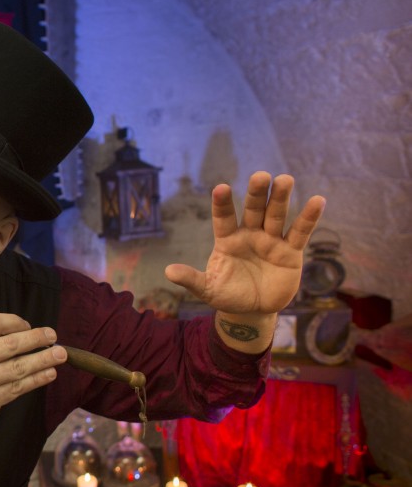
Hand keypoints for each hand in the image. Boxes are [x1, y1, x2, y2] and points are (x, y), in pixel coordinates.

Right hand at [0, 313, 64, 442]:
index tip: (27, 325)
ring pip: (19, 368)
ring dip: (43, 360)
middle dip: (36, 338)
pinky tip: (48, 374)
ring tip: (60, 354)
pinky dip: (36, 380)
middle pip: (10, 344)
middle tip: (53, 336)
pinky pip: (18, 388)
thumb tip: (16, 334)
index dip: (14, 321)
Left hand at [165, 171, 325, 314]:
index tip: (220, 188)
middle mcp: (250, 235)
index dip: (222, 204)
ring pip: (276, 216)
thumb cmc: (227, 295)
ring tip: (285, 179)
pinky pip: (300, 232)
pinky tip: (318, 200)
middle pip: (253, 210)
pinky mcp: (290, 252)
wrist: (252, 310)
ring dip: (280, 198)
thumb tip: (168, 271)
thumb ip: (191, 279)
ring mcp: (271, 241)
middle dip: (257, 194)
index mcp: (227, 240)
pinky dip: (309, 218)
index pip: (223, 218)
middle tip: (260, 175)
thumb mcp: (207, 289)